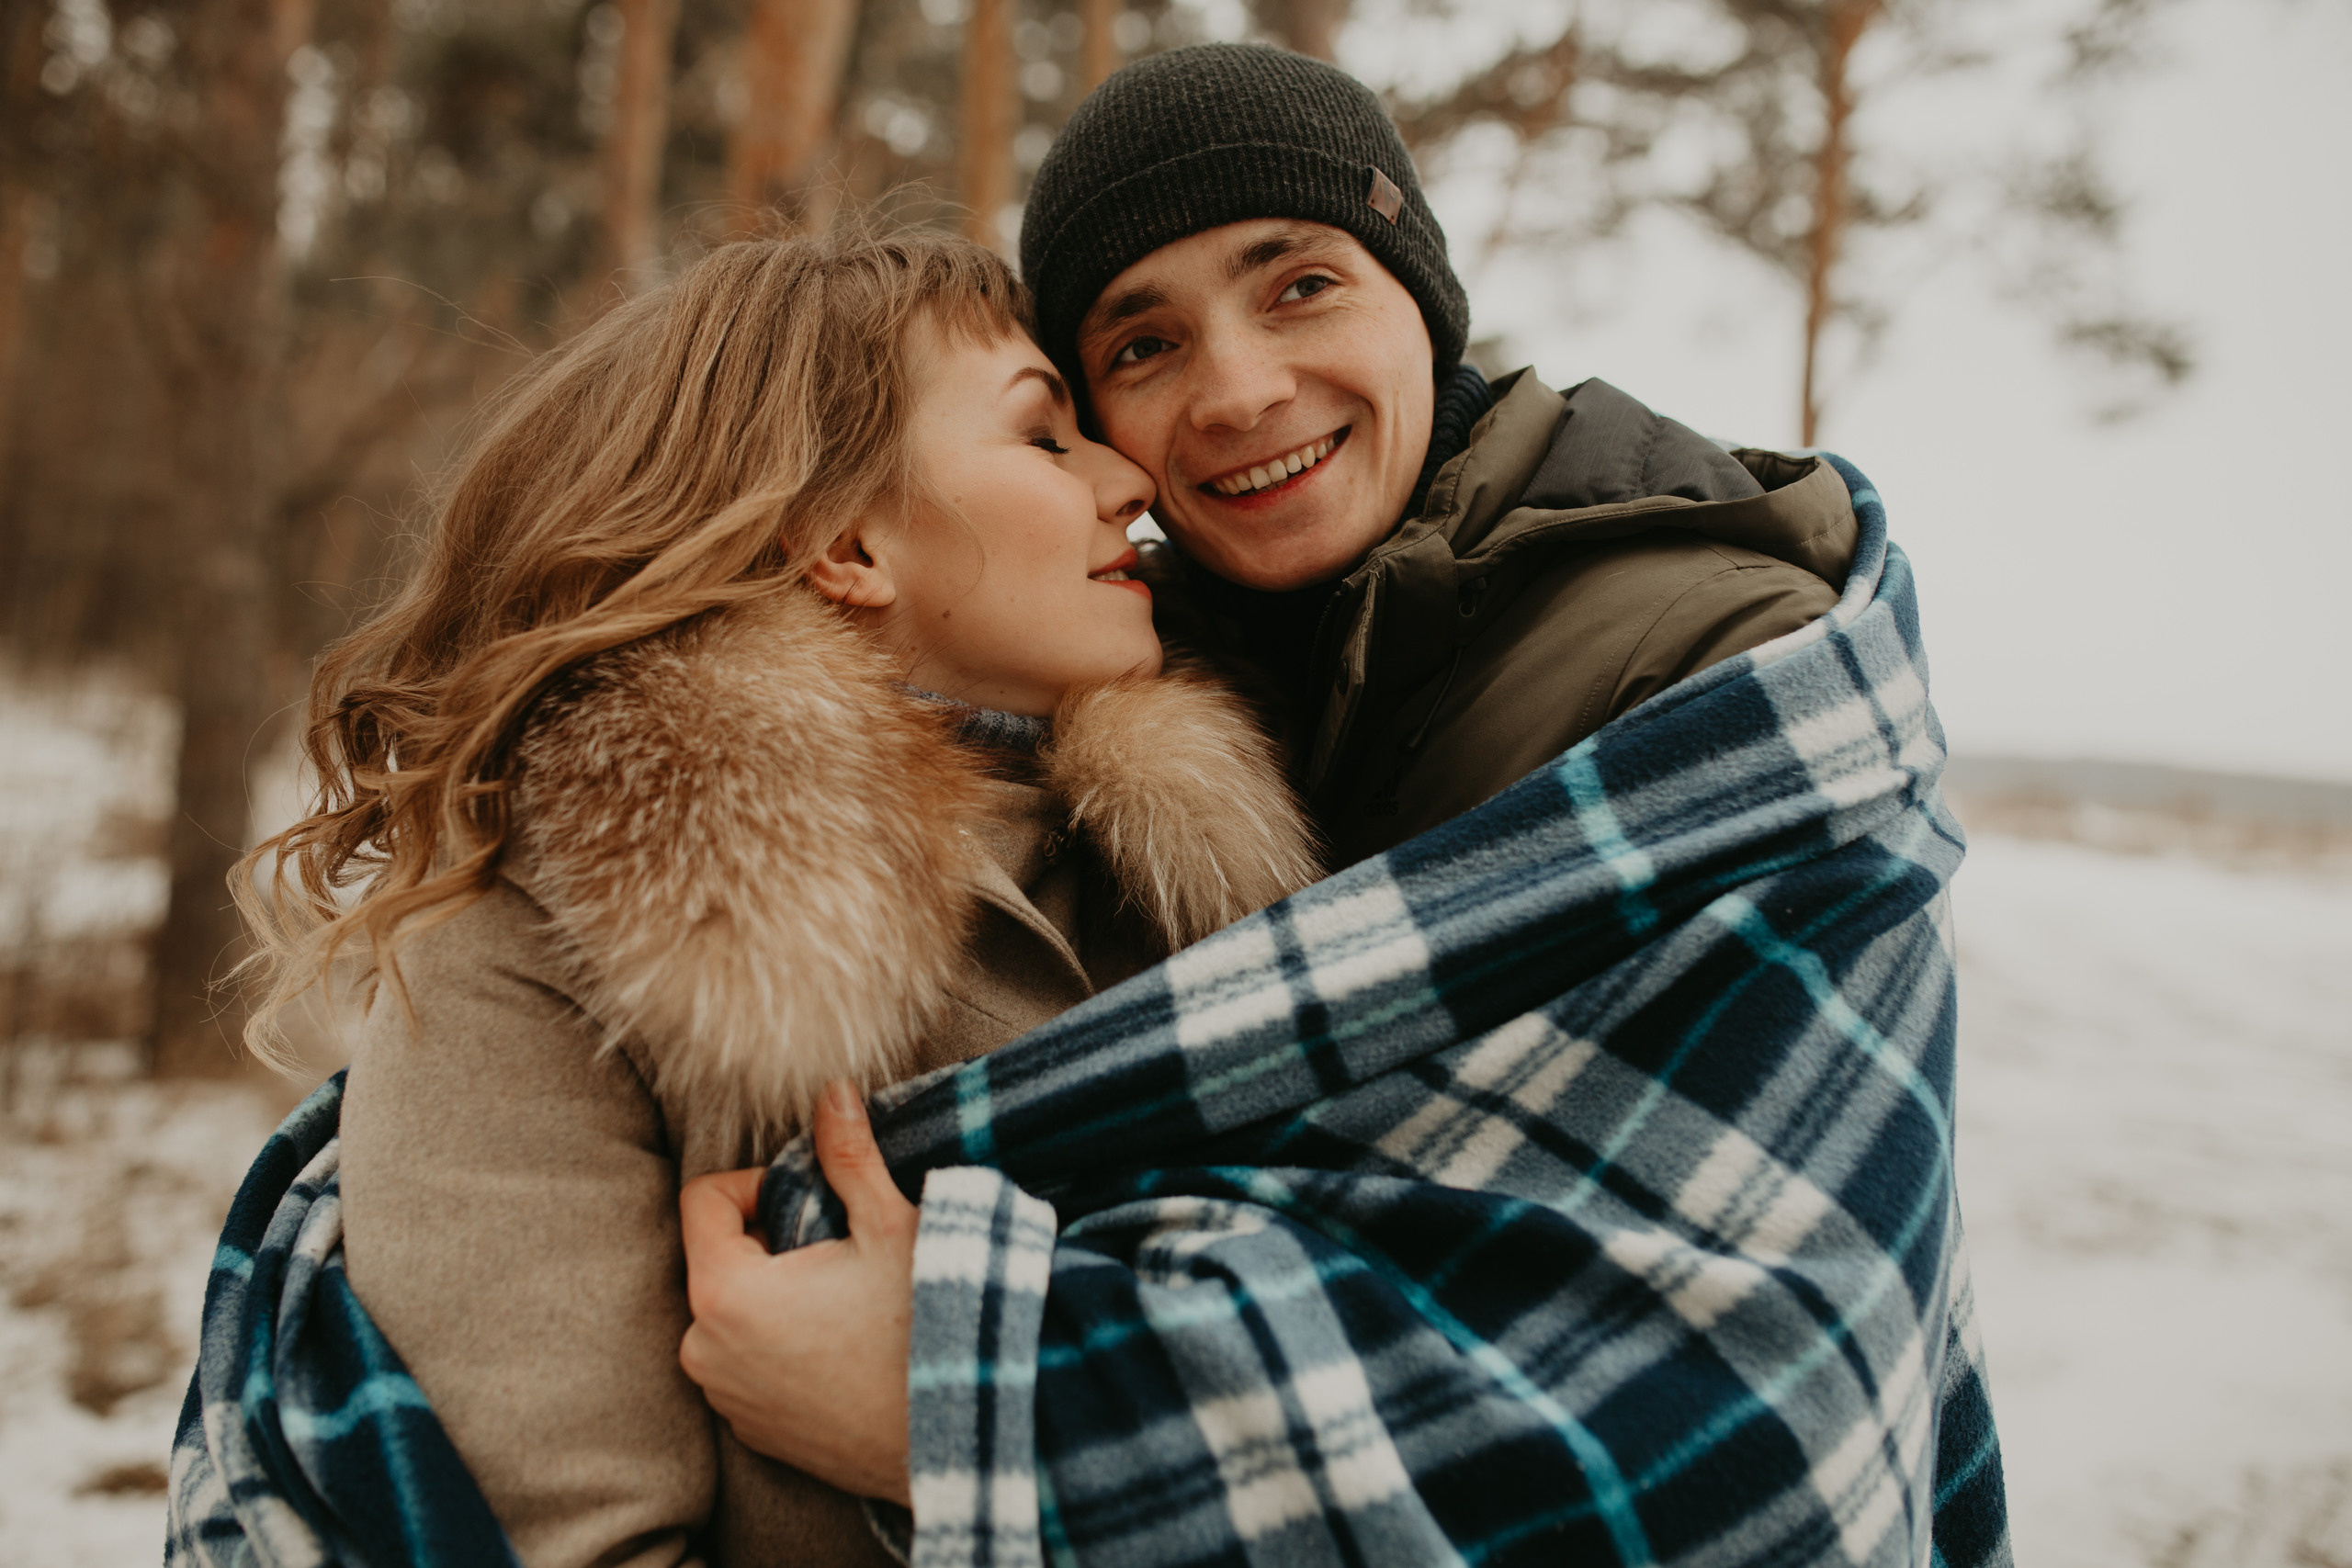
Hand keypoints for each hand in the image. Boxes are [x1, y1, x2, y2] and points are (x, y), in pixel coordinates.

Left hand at [678, 1081, 917, 1504]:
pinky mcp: (753, 1433)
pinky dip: (780, 1347)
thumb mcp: (889, 1226)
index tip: (808, 1197)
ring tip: (843, 1302)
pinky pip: (746, 1365)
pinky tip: (841, 1350)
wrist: (957, 1436)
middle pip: (716, 1258)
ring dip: (773, 1296)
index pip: (702, 1200)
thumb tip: (831, 1089)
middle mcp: (705, 1351)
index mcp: (724, 1292)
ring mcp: (726, 1399)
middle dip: (768, 1242)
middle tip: (837, 1250)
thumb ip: (847, 1155)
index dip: (754, 1183)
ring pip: (730, 1313)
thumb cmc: (922, 1326)